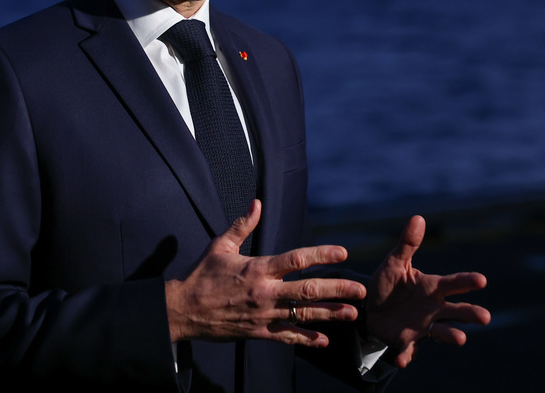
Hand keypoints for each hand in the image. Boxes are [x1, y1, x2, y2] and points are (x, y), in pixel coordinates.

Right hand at [165, 199, 365, 347]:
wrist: (183, 310)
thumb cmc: (202, 275)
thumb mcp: (219, 246)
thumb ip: (241, 226)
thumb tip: (256, 203)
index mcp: (257, 269)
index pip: (296, 259)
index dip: (321, 254)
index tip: (342, 252)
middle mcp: (264, 292)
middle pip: (308, 290)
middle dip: (337, 289)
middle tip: (360, 290)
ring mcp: (263, 314)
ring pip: (303, 315)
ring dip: (330, 314)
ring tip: (351, 313)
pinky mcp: (258, 332)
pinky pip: (287, 337)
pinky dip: (306, 339)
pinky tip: (324, 341)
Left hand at [365, 215, 489, 366]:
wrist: (369, 309)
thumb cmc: (388, 284)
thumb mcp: (394, 263)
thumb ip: (407, 244)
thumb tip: (418, 217)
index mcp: (432, 287)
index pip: (454, 283)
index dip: (467, 280)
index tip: (482, 279)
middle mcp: (433, 308)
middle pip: (456, 311)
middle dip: (470, 313)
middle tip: (485, 316)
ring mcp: (423, 327)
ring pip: (442, 332)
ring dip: (452, 336)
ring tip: (461, 339)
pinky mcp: (407, 342)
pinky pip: (409, 350)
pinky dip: (408, 355)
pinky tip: (404, 359)